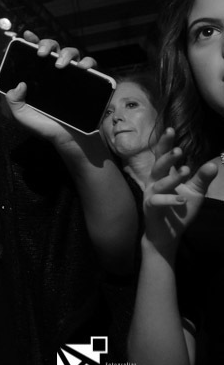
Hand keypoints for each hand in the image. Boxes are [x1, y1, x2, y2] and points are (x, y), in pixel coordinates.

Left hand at [2, 31, 96, 145]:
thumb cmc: (44, 126)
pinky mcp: (88, 81)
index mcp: (37, 76)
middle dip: (46, 44)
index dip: (30, 41)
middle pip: (52, 47)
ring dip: (66, 53)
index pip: (33, 54)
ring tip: (59, 65)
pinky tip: (82, 68)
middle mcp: (54, 72)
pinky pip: (91, 65)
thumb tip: (18, 84)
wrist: (70, 140)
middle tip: (41, 54)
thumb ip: (13, 101)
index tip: (26, 35)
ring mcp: (72, 75)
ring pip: (72, 52)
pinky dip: (88, 62)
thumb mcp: (21, 116)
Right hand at [142, 128, 217, 254]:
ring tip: (186, 171)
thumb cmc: (178, 211)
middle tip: (179, 150)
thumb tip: (214, 164)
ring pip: (159, 183)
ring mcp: (151, 195)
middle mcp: (154, 182)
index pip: (163, 156)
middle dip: (168, 157)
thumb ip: (202, 178)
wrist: (167, 234)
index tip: (171, 129)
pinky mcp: (151, 208)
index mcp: (164, 176)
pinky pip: (157, 201)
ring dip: (173, 177)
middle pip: (158, 166)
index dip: (166, 144)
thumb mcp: (195, 192)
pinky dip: (169, 200)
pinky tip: (182, 200)